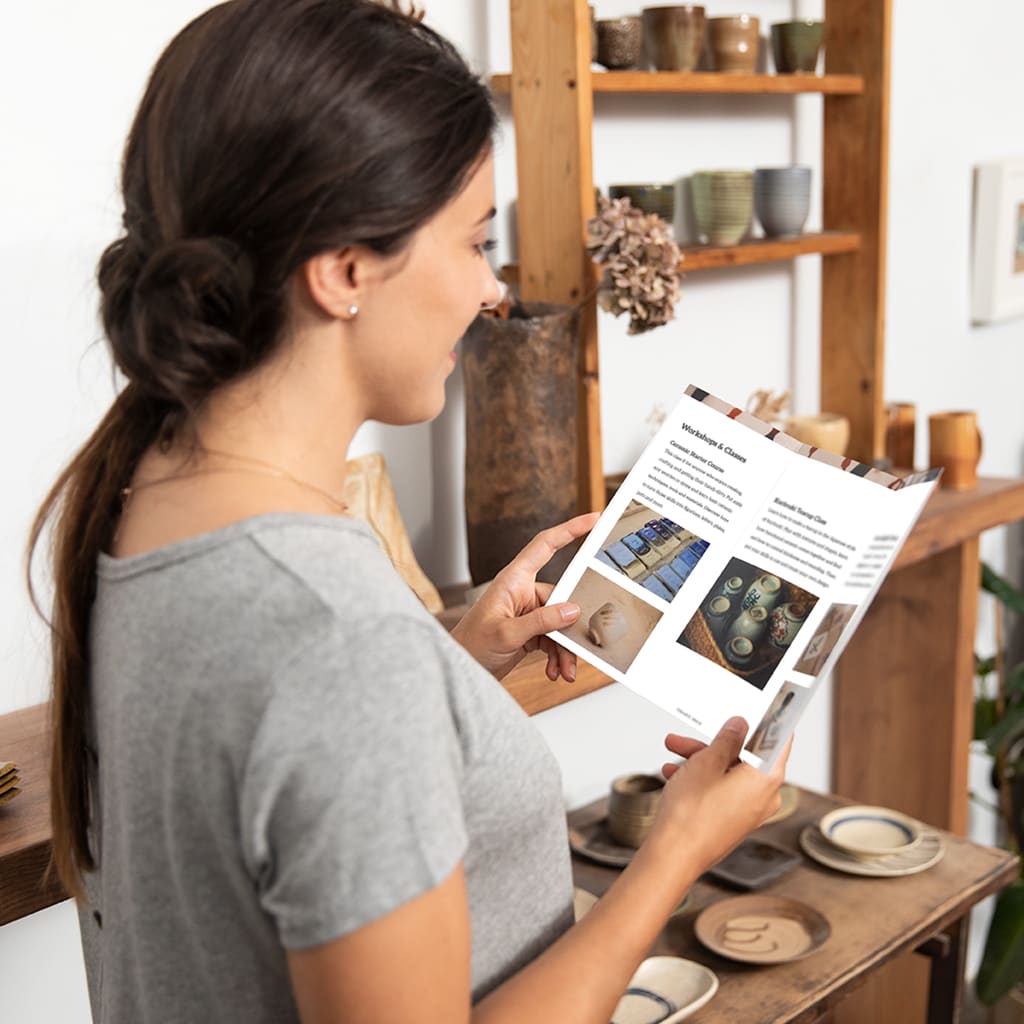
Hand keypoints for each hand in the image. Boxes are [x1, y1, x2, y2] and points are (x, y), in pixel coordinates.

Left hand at [450, 513, 598, 680]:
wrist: (460, 669)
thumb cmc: (470, 645)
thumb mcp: (507, 634)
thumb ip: (541, 621)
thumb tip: (572, 610)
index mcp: (513, 580)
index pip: (545, 545)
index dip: (570, 529)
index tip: (593, 518)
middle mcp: (522, 592)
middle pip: (562, 597)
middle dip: (571, 625)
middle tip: (576, 645)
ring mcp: (527, 612)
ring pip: (560, 622)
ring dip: (564, 648)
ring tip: (564, 669)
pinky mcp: (530, 630)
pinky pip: (554, 637)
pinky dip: (558, 654)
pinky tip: (555, 670)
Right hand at [647, 717, 790, 882]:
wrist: (674, 856)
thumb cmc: (692, 815)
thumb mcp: (707, 762)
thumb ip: (727, 739)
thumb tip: (740, 725)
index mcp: (766, 778)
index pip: (779, 739)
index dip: (768, 720)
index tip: (761, 706)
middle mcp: (764, 796)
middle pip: (747, 756)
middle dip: (716, 742)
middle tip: (693, 734)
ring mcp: (749, 810)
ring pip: (730, 772)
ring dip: (702, 759)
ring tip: (674, 752)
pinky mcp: (733, 820)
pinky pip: (722, 790)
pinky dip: (702, 779)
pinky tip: (675, 774)